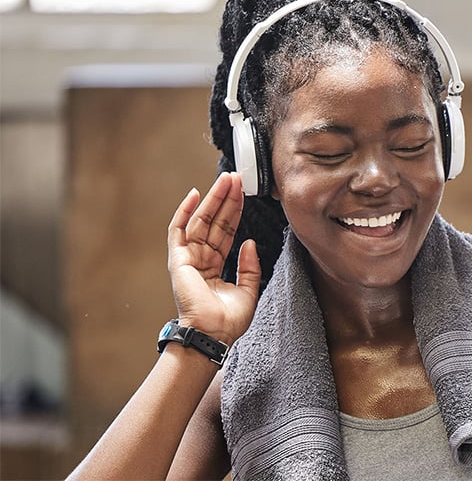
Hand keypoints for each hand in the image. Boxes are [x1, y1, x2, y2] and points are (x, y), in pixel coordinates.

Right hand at [167, 172, 260, 344]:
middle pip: (214, 222)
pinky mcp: (178, 259)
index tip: (244, 192)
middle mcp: (200, 259)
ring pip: (201, 220)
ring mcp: (188, 258)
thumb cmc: (228, 321)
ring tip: (226, 179)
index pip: (225, 232)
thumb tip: (250, 242)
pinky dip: (185, 211)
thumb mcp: (249, 290)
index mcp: (214, 267)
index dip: (234, 212)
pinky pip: (178, 230)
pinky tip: (196, 194)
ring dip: (214, 199)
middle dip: (226, 199)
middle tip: (236, 177)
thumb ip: (250, 266)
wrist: (213, 334)